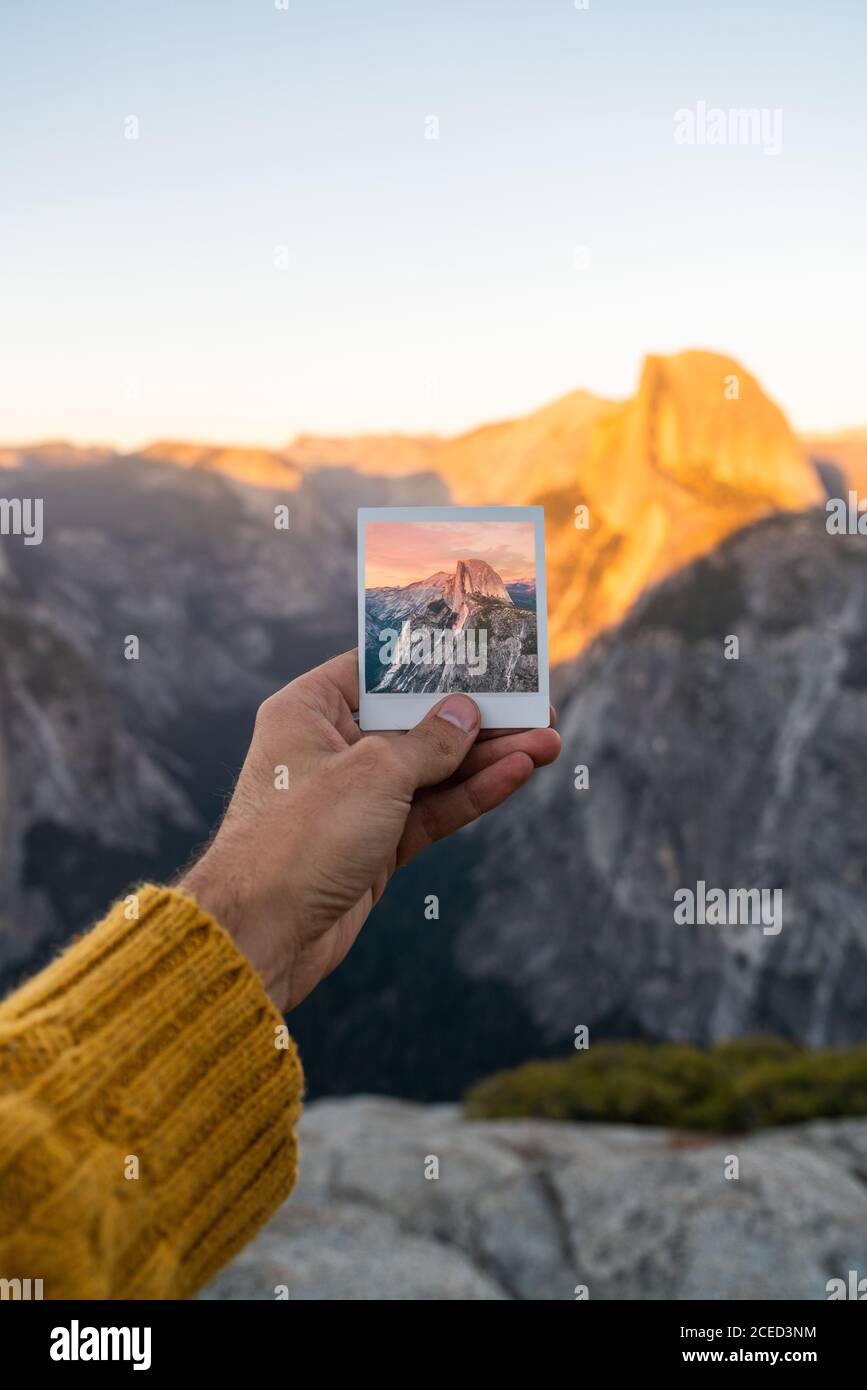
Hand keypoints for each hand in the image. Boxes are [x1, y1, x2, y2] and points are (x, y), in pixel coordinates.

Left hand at [180, 650, 559, 1011]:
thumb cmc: (300, 837)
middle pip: (415, 721)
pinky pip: (432, 810)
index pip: (377, 669)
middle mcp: (331, 748)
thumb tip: (466, 711)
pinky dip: (473, 794)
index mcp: (309, 710)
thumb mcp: (374, 773)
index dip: (432, 660)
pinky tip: (517, 773)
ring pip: (433, 769)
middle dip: (478, 716)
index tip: (483, 651)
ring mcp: (356, 799)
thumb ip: (429, 740)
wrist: (263, 935)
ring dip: (488, 757)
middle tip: (537, 702)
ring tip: (547, 739)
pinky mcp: (376, 844)